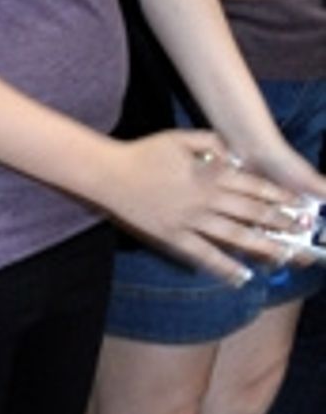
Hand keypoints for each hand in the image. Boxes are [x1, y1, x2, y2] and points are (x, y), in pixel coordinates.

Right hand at [105, 130, 321, 284]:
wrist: (109, 174)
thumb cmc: (144, 153)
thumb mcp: (178, 138)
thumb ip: (210, 142)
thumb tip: (235, 155)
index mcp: (208, 174)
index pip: (253, 187)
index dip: (278, 197)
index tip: (299, 205)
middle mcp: (204, 199)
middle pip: (250, 213)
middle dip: (280, 223)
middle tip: (303, 233)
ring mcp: (190, 221)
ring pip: (234, 236)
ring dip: (262, 246)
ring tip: (284, 255)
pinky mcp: (174, 237)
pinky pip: (204, 255)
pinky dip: (225, 267)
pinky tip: (243, 276)